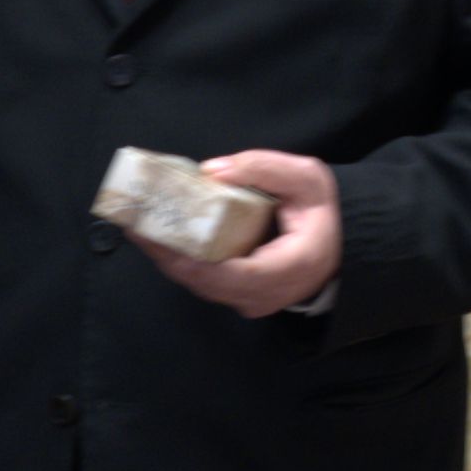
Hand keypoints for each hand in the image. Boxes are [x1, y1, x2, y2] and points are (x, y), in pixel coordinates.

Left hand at [151, 149, 341, 316]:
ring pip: (199, 285)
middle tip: (133, 222)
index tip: (159, 238)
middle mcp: (265, 296)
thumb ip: (265, 169)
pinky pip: (202, 281)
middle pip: (205, 282)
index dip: (193, 260)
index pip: (234, 275)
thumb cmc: (325, 214)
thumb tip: (211, 171)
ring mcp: (250, 301)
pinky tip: (156, 234)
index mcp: (289, 269)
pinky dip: (178, 259)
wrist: (337, 248)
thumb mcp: (308, 180)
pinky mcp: (237, 297)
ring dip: (165, 256)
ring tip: (136, 225)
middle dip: (165, 253)